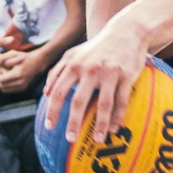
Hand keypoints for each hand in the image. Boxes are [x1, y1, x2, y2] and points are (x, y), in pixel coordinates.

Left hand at [0, 48, 47, 93]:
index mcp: (17, 74)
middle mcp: (20, 82)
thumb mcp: (12, 53)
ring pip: (5, 90)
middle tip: (0, 73)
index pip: (1, 80)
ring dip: (1, 84)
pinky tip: (8, 78)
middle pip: (2, 86)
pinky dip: (6, 86)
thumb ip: (1, 58)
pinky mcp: (23, 88)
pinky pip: (10, 90)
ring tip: (3, 75)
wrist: (37, 62)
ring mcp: (22, 86)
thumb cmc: (23, 56)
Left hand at [41, 17, 146, 141]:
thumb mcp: (73, 53)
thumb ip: (57, 71)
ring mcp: (109, 73)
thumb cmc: (96, 47)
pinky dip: (117, 117)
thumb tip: (46, 93)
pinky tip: (113, 129)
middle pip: (79, 101)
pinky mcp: (126, 76)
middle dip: (74, 122)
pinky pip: (121, 101)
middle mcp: (90, 69)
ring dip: (99, 125)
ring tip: (97, 140)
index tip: (50, 127)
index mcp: (74, 65)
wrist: (126, 32)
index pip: (59, 91)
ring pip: (103, 104)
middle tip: (70, 139)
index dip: (53, 111)